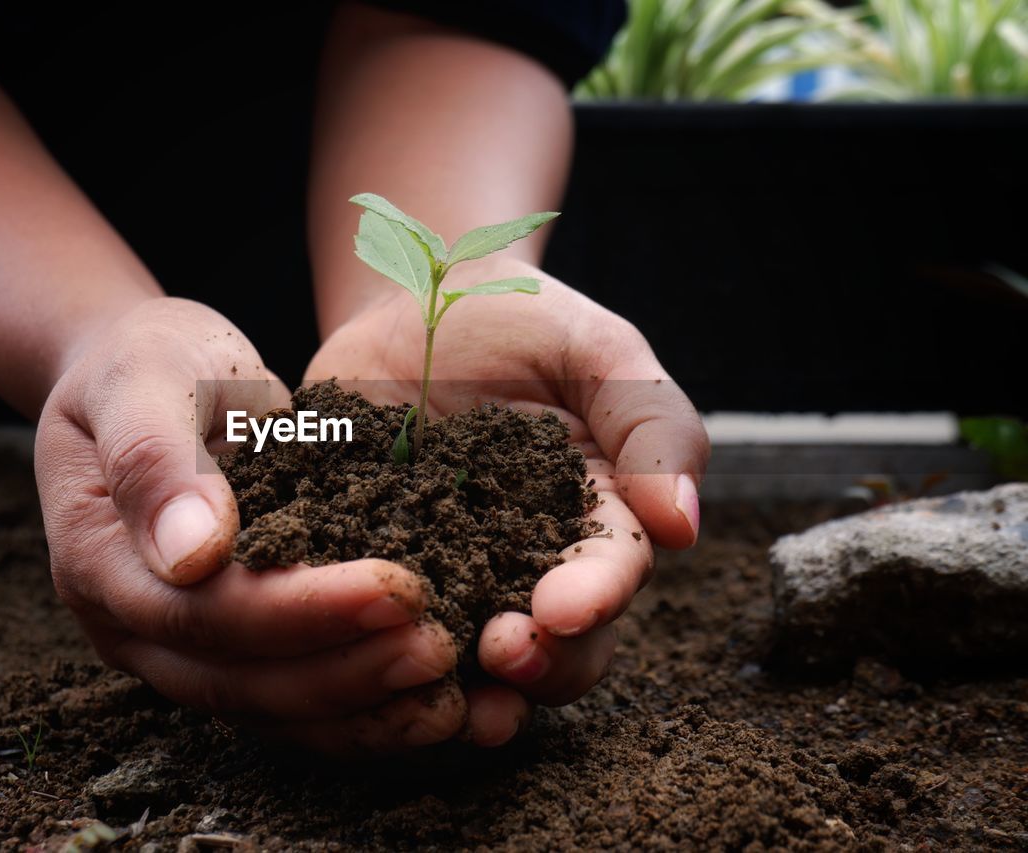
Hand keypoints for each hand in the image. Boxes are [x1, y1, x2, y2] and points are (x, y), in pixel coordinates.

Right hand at [35, 297, 465, 753]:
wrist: (143, 372)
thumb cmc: (144, 361)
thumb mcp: (141, 378)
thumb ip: (154, 459)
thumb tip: (194, 554)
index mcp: (100, 563)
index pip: (205, 614)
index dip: (301, 612)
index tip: (397, 590)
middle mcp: (133, 626)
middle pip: (242, 680)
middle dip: (347, 671)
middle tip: (440, 647)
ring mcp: (181, 647)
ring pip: (272, 709)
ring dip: (364, 708)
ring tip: (452, 693)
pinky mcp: (232, 647)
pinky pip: (295, 700)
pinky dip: (364, 709)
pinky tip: (435, 701)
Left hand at [307, 257, 709, 745]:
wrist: (415, 296)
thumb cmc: (525, 318)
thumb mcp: (600, 350)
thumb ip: (652, 426)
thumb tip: (683, 526)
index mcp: (593, 520)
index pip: (607, 577)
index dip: (592, 601)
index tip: (561, 610)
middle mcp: (525, 563)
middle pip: (551, 644)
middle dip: (535, 663)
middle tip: (501, 654)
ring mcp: (448, 571)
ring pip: (466, 656)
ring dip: (461, 688)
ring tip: (444, 700)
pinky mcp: (371, 561)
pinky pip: (373, 618)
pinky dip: (368, 646)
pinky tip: (355, 658)